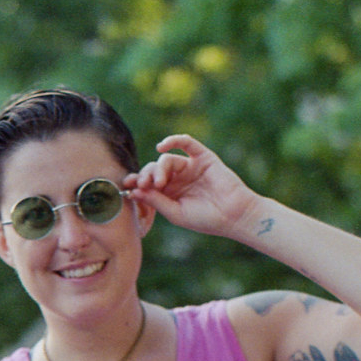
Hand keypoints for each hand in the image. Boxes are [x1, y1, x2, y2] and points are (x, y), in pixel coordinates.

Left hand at [123, 135, 264, 241]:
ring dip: (159, 168)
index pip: (148, 184)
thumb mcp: (176, 213)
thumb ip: (156, 201)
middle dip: (146, 176)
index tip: (127, 186)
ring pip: (167, 159)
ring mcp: (190, 167)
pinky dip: (173, 140)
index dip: (137, 182)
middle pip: (154, 170)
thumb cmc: (206, 219)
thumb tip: (134, 191)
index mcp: (170, 194)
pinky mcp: (202, 157)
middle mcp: (178, 179)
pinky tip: (161, 147)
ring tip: (159, 182)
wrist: (233, 215)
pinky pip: (186, 143)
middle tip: (145, 185)